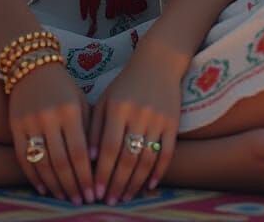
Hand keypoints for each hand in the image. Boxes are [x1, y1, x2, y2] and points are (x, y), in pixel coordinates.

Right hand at [7, 59, 95, 203]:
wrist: (33, 65)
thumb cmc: (64, 87)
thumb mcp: (82, 102)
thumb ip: (89, 131)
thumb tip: (98, 165)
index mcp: (70, 111)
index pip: (80, 152)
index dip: (87, 176)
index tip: (94, 194)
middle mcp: (49, 117)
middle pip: (61, 162)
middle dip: (73, 186)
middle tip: (82, 202)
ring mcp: (30, 122)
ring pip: (42, 163)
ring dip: (55, 185)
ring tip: (65, 198)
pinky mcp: (15, 126)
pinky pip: (23, 158)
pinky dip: (33, 177)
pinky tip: (44, 189)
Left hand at [89, 42, 181, 202]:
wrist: (159, 62)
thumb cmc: (126, 83)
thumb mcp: (106, 99)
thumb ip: (96, 127)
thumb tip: (90, 159)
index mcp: (118, 107)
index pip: (109, 148)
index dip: (102, 173)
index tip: (95, 192)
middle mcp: (138, 114)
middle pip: (127, 158)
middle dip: (117, 183)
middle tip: (110, 201)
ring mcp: (158, 119)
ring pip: (147, 160)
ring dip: (135, 183)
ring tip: (126, 197)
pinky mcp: (173, 122)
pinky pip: (166, 153)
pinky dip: (158, 172)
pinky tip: (149, 186)